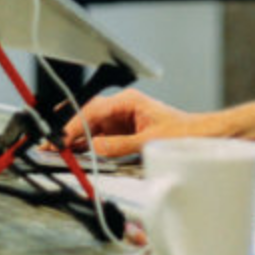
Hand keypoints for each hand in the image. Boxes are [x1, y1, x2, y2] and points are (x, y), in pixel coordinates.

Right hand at [60, 88, 202, 159]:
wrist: (204, 137)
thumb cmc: (184, 132)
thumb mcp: (151, 141)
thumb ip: (121, 145)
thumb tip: (97, 148)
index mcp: (128, 101)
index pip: (93, 110)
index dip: (74, 125)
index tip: (61, 138)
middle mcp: (123, 108)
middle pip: (88, 117)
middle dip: (69, 131)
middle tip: (50, 145)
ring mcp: (123, 120)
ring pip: (92, 128)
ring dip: (76, 139)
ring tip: (56, 151)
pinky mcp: (125, 133)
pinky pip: (101, 138)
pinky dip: (88, 145)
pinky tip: (76, 153)